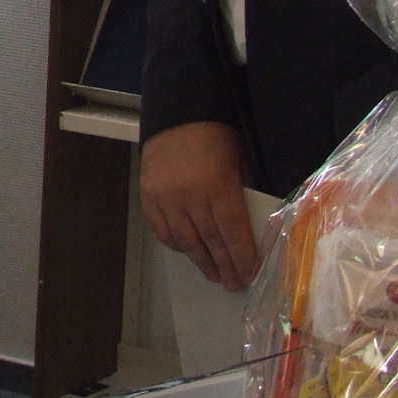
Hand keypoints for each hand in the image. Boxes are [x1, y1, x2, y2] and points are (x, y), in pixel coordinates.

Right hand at [141, 121, 259, 288]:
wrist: (178, 114)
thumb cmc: (217, 137)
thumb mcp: (240, 163)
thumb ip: (242, 196)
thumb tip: (248, 230)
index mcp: (218, 187)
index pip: (233, 233)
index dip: (242, 258)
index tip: (249, 276)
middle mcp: (190, 197)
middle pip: (210, 242)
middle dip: (224, 266)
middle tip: (233, 284)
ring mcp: (166, 198)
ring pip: (186, 241)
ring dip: (202, 261)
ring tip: (213, 274)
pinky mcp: (149, 197)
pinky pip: (163, 231)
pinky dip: (177, 244)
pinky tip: (189, 251)